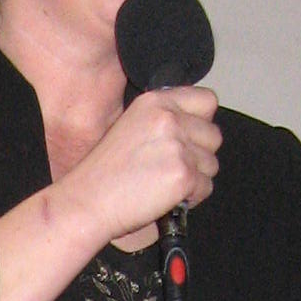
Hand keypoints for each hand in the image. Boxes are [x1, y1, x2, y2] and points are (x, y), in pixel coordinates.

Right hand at [63, 85, 218, 251]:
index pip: (207, 101)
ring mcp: (178, 147)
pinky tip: (166, 198)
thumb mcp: (130, 126)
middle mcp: (169, 119)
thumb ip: (163, 121)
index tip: (190, 138)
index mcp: (155, 102)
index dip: (202, 122)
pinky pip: (205, 187)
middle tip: (173, 168)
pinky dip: (191, 198)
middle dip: (199, 155)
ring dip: (195, 177)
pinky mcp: (183, 175)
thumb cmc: (103, 172)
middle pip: (213, 135)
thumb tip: (194, 128)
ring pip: (211, 164)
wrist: (87, 200)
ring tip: (166, 184)